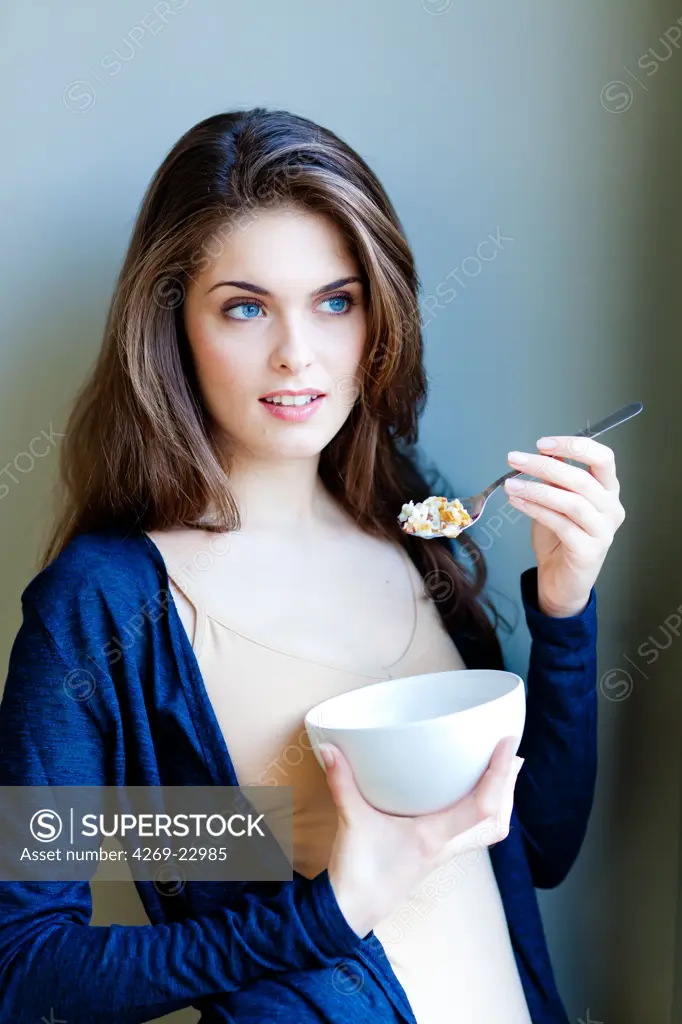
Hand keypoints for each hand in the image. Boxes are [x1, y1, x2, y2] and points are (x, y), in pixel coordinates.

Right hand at [321, 736, 523, 937]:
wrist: (353, 911)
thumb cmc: (358, 873)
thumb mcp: (351, 821)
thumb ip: (342, 782)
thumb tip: (330, 748)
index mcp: (434, 836)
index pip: (481, 806)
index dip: (499, 775)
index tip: (506, 744)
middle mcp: (446, 846)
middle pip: (497, 822)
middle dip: (508, 789)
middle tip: (510, 755)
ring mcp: (444, 853)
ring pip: (489, 832)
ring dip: (500, 803)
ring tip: (501, 773)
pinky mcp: (436, 855)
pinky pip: (472, 835)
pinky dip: (482, 814)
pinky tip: (469, 797)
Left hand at [504, 435, 625, 616]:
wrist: (562, 581)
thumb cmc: (559, 538)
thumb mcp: (556, 501)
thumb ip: (554, 480)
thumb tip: (542, 453)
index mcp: (607, 490)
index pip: (603, 458)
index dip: (574, 446)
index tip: (542, 443)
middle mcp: (612, 508)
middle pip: (582, 479)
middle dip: (544, 465)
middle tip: (515, 459)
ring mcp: (603, 531)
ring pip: (571, 502)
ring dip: (536, 489)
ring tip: (510, 484)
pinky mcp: (589, 550)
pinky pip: (560, 524)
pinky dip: (535, 509)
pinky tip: (517, 501)